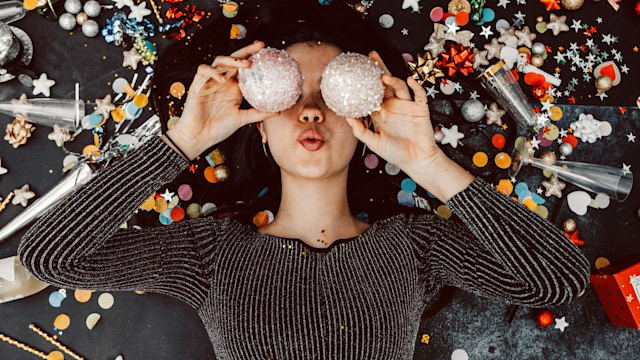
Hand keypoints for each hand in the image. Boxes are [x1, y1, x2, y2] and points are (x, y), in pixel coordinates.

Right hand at [166, 41, 278, 159]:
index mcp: (233, 88)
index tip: (267, 52)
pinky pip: (203, 70)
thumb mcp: (242, 119)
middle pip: (234, 60)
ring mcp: (210, 82)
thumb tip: (278, 111)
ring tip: (245, 64)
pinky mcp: (197, 84)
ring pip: (219, 61)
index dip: (254, 58)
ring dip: (232, 60)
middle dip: (246, 50)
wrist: (199, 137)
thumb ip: (258, 113)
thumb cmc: (218, 129)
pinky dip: (213, 71)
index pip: (244, 68)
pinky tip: (223, 79)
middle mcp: (223, 82)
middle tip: (260, 45)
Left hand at [345, 51, 442, 172]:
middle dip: (379, 68)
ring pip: (400, 86)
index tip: (357, 70)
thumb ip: (360, 131)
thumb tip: (347, 117)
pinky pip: (419, 95)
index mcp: (381, 112)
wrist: (416, 161)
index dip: (365, 81)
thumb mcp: (374, 142)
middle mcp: (393, 105)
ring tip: (384, 76)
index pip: (372, 92)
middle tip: (371, 56)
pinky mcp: (420, 109)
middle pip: (385, 83)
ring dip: (393, 79)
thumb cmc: (395, 153)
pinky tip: (410, 81)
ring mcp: (407, 106)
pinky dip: (416, 87)